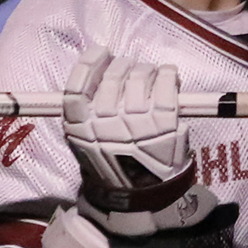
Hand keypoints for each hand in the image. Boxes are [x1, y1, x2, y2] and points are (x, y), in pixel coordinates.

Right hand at [63, 46, 215, 236]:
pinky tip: (169, 77)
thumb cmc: (114, 164)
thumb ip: (84, 113)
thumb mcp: (86, 142)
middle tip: (132, 72)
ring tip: (151, 79)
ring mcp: (135, 120)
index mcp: (80, 126)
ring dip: (147, 71)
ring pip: (140, 75)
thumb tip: (96, 73)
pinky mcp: (164, 121)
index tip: (102, 53)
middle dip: (124, 67)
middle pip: (113, 75)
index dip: (90, 63)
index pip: (77, 84)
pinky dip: (168, 74)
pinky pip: (165, 82)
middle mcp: (105, 121)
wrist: (141, 195)